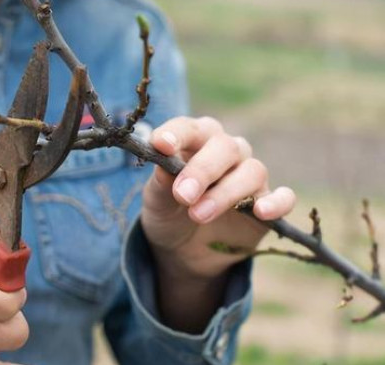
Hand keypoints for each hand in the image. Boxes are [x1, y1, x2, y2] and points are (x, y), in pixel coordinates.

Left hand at [143, 116, 295, 278]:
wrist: (183, 250)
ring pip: (252, 171)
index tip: (161, 145)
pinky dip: (277, 202)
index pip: (189, 128)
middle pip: (225, 147)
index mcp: (196, 141)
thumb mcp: (156, 201)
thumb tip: (164, 161)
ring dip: (226, 193)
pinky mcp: (268, 204)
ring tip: (198, 215)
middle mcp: (227, 152)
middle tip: (183, 195)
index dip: (176, 134)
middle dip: (203, 170)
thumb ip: (161, 182)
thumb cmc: (168, 212)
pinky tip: (262, 212)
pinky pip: (284, 198)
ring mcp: (249, 177)